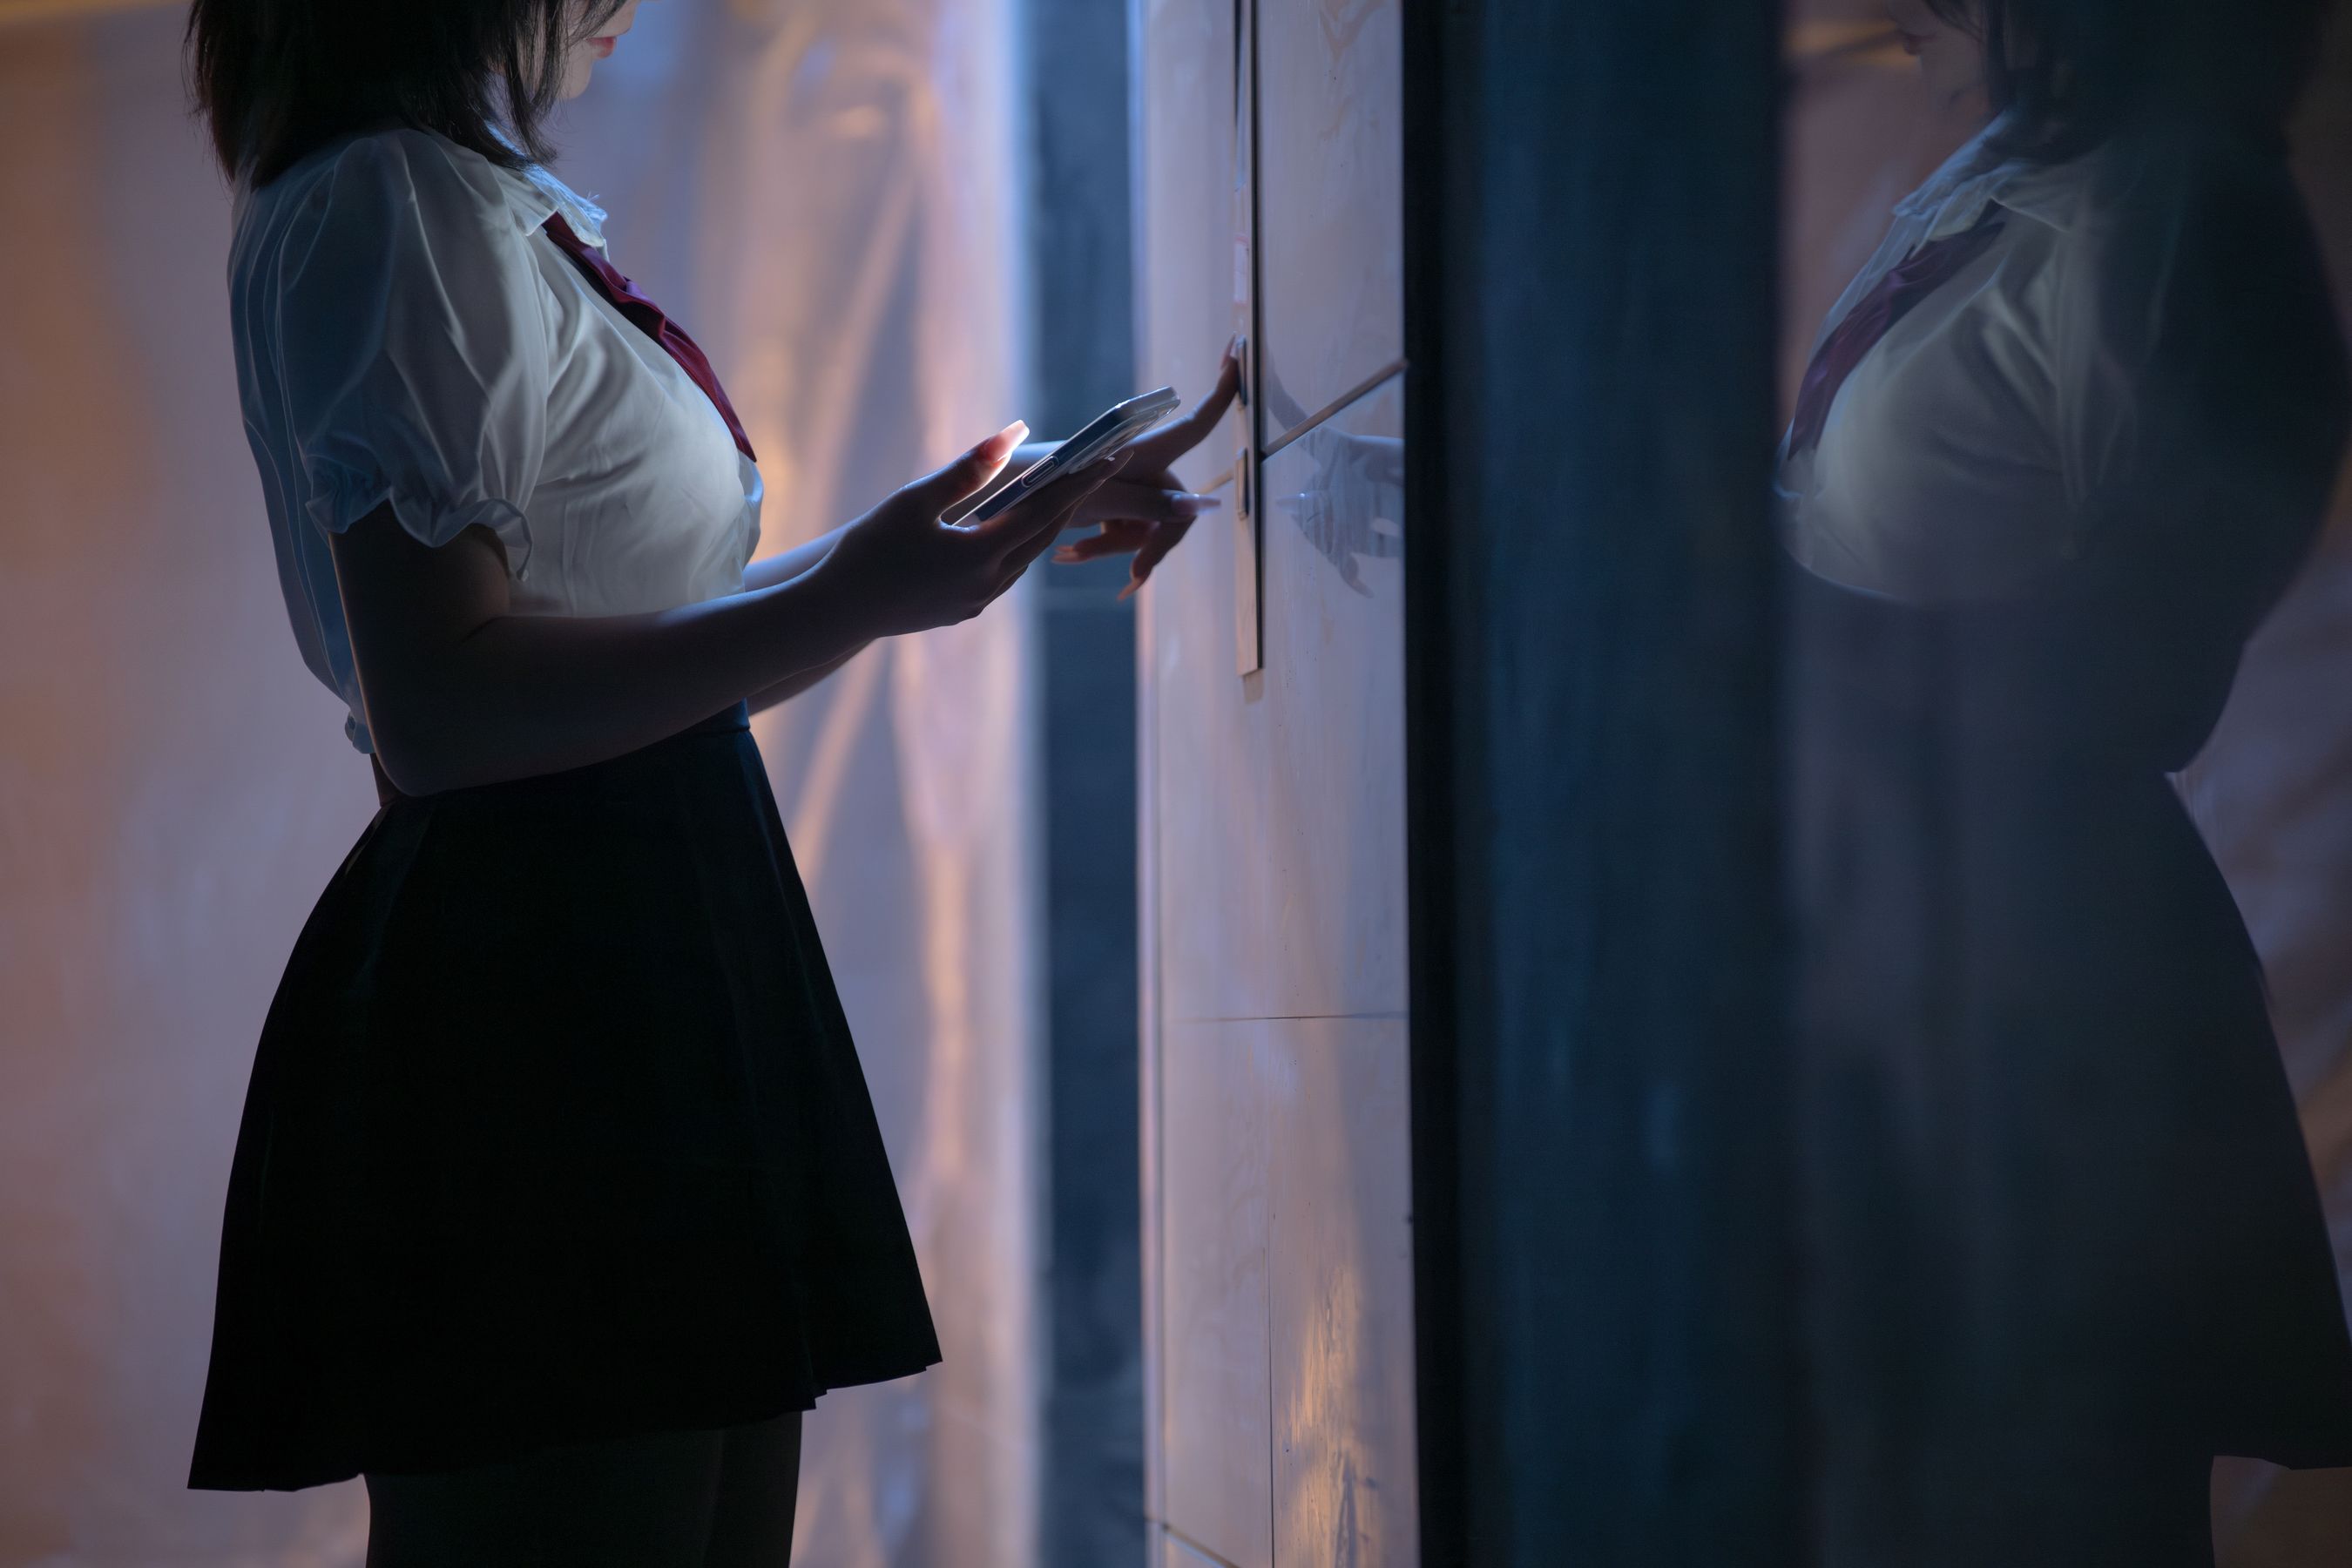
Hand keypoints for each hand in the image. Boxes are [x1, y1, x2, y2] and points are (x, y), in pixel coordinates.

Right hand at [824, 421, 1129, 636]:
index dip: (1082, 479)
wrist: (838, 613)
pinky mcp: (962, 611)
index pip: (1047, 509)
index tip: (1111, 454)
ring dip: (1044, 524)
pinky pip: (1003, 574)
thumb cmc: (869, 551)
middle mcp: (990, 584)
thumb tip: (1012, 434)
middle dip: (1071, 499)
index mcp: (982, 554)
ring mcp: (978, 602)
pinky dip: (1016, 546)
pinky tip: (1011, 531)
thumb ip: (967, 471)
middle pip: (1044, 534)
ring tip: (1058, 492)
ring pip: (1025, 557)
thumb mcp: (915, 501)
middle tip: (1094, 467)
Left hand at [1051, 338, 1245, 597]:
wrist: (979, 504)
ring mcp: (1116, 482)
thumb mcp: (1092, 498)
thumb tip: (1204, 505)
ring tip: (1070, 555)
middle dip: (1152, 540)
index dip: (1222, 394)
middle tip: (1132, 579)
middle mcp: (1132, 463)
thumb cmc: (1031, 488)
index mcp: (1136, 449)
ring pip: (1146, 524)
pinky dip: (1099, 545)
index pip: (1192, 427)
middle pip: (1174, 504)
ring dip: (1115, 545)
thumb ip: (1149, 502)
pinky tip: (1067, 556)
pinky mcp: (1099, 500)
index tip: (1240, 350)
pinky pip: (1120, 530)